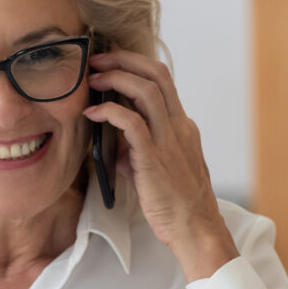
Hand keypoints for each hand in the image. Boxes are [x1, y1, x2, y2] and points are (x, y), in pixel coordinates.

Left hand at [83, 46, 237, 279]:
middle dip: (124, 60)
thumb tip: (113, 140)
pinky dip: (109, 112)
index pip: (162, 79)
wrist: (194, 229)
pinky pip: (131, 123)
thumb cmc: (174, 202)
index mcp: (181, 125)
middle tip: (97, 60)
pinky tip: (92, 114)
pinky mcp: (154, 158)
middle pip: (157, 74)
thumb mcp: (157, 166)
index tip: (110, 60)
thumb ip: (137, 148)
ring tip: (92, 80)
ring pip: (147, 91)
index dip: (134, 63)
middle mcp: (179, 126)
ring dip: (116, 79)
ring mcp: (169, 140)